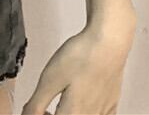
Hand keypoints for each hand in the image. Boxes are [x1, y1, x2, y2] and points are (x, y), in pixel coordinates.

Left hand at [20, 22, 134, 114]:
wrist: (109, 41)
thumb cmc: (80, 57)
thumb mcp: (50, 79)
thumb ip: (36, 103)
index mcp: (73, 113)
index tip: (35, 109)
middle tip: (45, 107)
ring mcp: (104, 109)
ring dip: (69, 114)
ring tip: (62, 102)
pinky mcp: (113, 100)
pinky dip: (89, 113)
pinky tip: (84, 104)